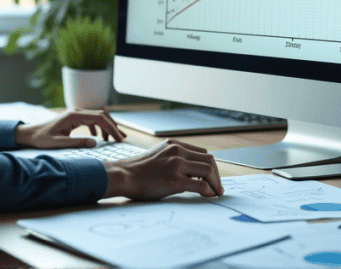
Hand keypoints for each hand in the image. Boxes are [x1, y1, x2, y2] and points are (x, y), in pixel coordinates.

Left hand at [14, 109, 126, 148]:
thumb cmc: (41, 138)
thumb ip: (76, 142)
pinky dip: (98, 128)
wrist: (30, 133)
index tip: (119, 138)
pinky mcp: (74, 118)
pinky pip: (91, 121)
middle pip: (101, 115)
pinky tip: (99, 138)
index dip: (112, 128)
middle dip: (113, 126)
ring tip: (114, 139)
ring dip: (107, 127)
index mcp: (74, 115)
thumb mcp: (58, 143)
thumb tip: (95, 143)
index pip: (99, 118)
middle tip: (122, 139)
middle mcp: (77, 112)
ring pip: (97, 117)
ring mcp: (76, 114)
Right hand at [102, 139, 223, 199]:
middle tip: (217, 187)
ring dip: (216, 183)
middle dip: (216, 175)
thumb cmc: (138, 170)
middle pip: (209, 160)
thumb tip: (191, 172)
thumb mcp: (158, 155)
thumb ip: (174, 158)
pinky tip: (207, 196)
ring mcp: (176, 165)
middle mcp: (177, 151)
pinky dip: (209, 191)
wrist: (123, 176)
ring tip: (215, 193)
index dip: (210, 167)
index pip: (202, 153)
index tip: (211, 178)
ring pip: (209, 170)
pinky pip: (201, 184)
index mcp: (174, 144)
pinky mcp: (174, 180)